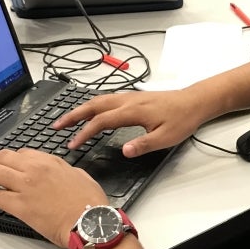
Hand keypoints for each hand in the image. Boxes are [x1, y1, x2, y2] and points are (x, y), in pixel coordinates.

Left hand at [0, 149, 106, 247]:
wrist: (89, 221)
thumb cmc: (90, 203)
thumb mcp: (81, 176)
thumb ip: (66, 171)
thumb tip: (62, 173)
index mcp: (50, 162)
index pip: (22, 153)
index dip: (12, 158)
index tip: (8, 164)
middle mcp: (35, 170)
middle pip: (3, 158)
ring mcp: (26, 187)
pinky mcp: (20, 206)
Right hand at [54, 89, 212, 157]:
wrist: (194, 102)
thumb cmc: (182, 118)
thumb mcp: (165, 137)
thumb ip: (144, 145)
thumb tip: (124, 151)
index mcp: (132, 111)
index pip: (100, 122)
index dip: (84, 133)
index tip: (72, 144)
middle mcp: (128, 100)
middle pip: (93, 106)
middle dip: (72, 115)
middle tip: (55, 126)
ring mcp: (129, 97)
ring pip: (98, 101)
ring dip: (80, 109)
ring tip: (66, 119)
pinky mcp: (133, 97)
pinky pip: (106, 99)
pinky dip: (92, 105)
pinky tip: (90, 111)